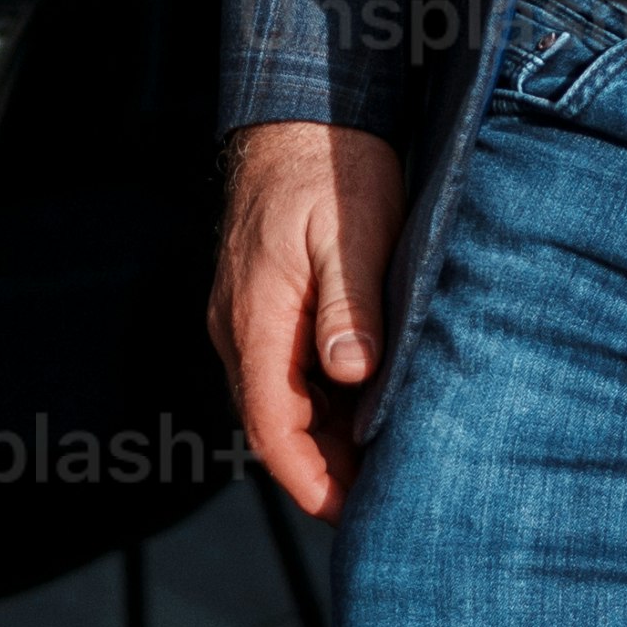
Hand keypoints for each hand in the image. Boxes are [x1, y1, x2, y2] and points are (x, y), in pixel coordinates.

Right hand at [222, 120, 413, 517]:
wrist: (302, 113)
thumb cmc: (332, 168)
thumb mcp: (354, 234)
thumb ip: (349, 307)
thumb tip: (351, 376)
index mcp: (256, 318)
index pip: (270, 425)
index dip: (308, 479)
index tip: (348, 513)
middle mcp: (240, 327)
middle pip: (274, 424)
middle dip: (323, 469)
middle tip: (384, 500)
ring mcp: (247, 318)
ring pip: (281, 401)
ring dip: (326, 437)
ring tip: (386, 463)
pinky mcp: (264, 307)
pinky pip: (287, 372)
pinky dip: (325, 401)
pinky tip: (371, 406)